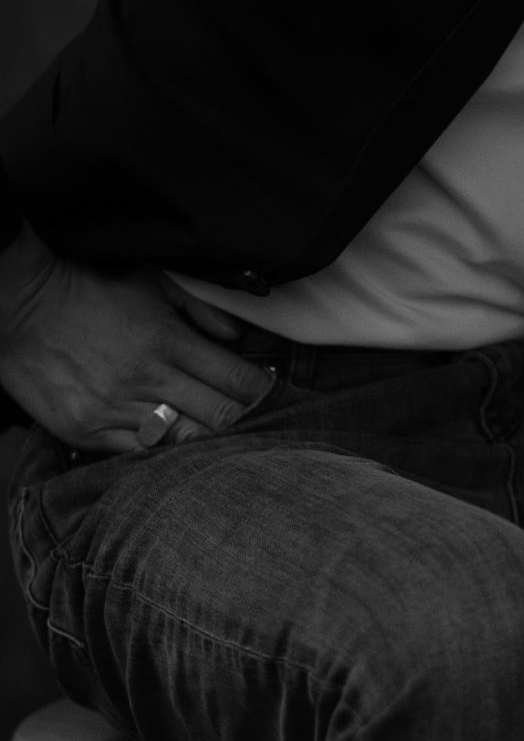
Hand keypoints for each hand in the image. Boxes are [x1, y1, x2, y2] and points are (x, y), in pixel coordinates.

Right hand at [0, 222, 274, 454]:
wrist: (22, 306)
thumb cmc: (91, 288)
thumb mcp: (154, 281)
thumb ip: (201, 309)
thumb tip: (238, 337)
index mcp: (168, 340)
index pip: (234, 378)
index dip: (263, 394)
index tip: (280, 401)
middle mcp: (147, 378)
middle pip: (217, 417)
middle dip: (247, 426)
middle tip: (268, 433)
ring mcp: (115, 408)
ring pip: (181, 443)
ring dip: (209, 447)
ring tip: (232, 453)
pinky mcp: (85, 431)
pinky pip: (136, 456)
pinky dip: (161, 457)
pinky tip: (180, 459)